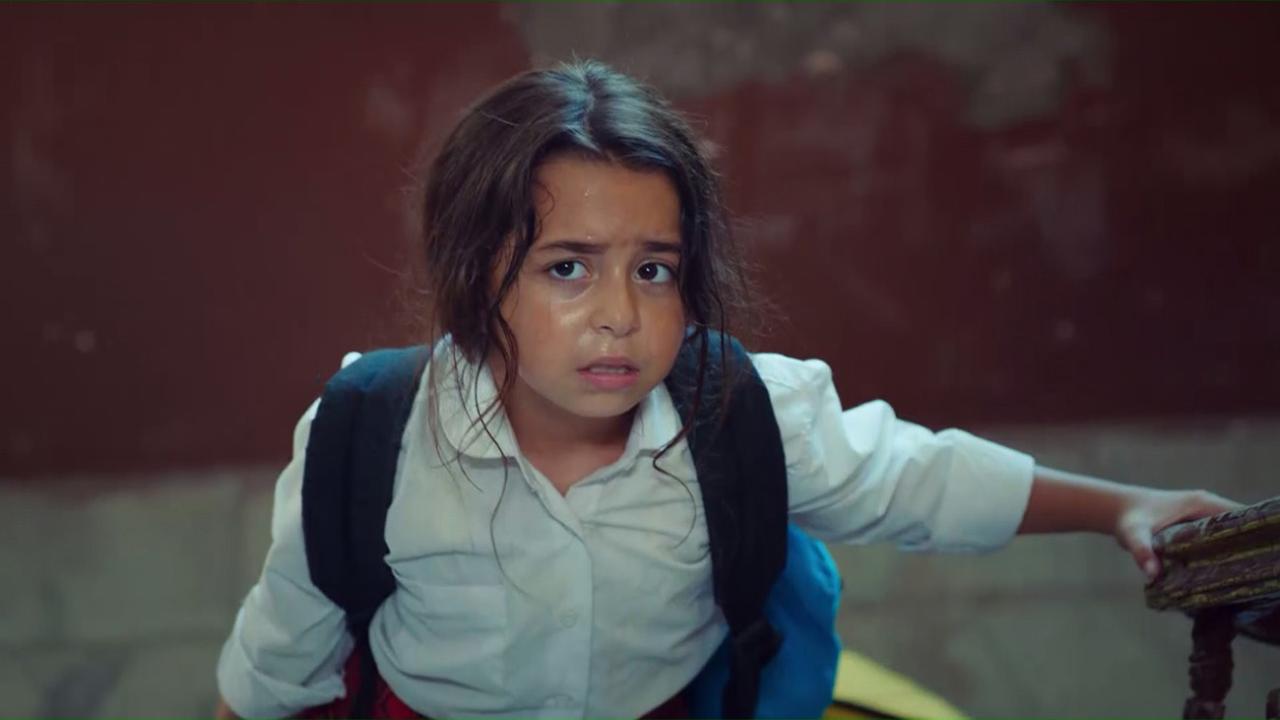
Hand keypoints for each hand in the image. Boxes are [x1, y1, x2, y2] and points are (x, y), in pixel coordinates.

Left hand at [1114, 488, 1243, 582]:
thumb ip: (1142, 552)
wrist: (1115, 510)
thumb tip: (1152, 574)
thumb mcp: (1133, 535)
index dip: (1254, 534)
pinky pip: (1218, 538)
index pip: (1243, 516)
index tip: (1261, 556)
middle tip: (1254, 572)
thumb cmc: (1127, 519)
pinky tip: (1226, 573)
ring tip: (1246, 575)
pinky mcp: (1196, 526)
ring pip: (1231, 534)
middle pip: (1241, 527)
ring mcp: (1203, 516)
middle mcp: (1207, 507)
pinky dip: (1223, 552)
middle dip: (1248, 547)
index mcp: (1202, 504)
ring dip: (1237, 551)